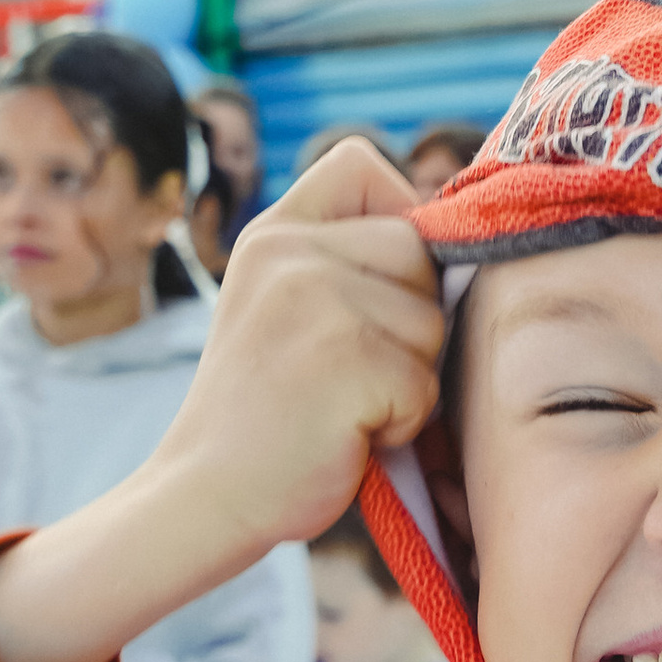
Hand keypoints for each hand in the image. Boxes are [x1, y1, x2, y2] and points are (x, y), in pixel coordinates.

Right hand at [0, 141, 442, 661]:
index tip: (378, 283)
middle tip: (350, 372)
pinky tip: (345, 435)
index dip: (397, 214)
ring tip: (344, 405)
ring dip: (410, 378)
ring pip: (432, 321)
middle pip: (419, 249)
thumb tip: (458, 239)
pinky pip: (425, 384)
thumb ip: (345, 266)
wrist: (203, 497)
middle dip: (412, 318)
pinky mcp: (346, 359)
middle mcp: (290, 252)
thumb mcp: (284, 309)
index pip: (364, 164)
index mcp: (273, 233)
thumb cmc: (264, 417)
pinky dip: (401, 424)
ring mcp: (316, 300)